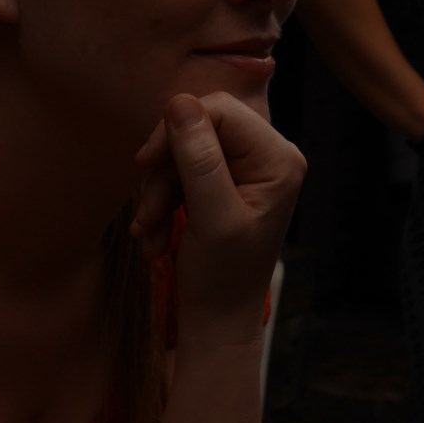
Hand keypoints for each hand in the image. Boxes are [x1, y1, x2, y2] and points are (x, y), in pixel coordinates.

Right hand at [130, 92, 305, 333]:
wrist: (218, 320)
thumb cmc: (223, 278)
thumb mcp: (211, 218)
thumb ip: (199, 159)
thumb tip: (179, 102)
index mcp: (278, 159)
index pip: (220, 110)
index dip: (176, 130)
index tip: (144, 164)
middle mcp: (268, 156)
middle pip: (199, 127)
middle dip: (164, 169)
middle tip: (147, 211)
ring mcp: (245, 169)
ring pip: (182, 151)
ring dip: (156, 191)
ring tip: (149, 233)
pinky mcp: (222, 182)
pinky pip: (180, 171)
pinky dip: (160, 202)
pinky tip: (155, 237)